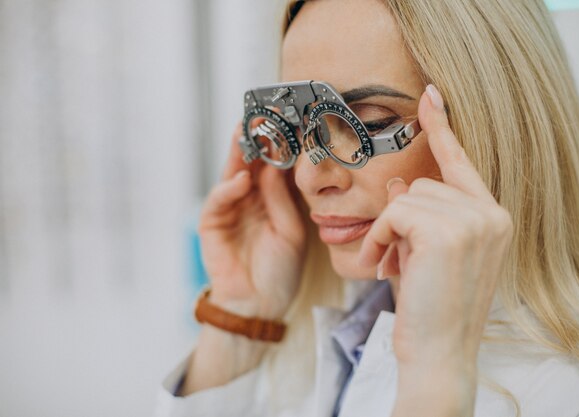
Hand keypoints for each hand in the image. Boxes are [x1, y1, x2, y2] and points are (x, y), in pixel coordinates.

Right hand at [198, 123, 305, 318]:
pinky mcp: (212, 223)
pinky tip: (242, 178)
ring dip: (239, 153)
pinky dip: (228, 188)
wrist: (261, 304)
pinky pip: (219, 200)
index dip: (279, 144)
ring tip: (248, 131)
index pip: (272, 165)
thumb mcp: (291, 230)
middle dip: (256, 138)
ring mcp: (230, 209)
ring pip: (232, 174)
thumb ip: (282, 198)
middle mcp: (249, 198)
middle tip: (263, 113)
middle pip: (251, 162)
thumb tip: (276, 165)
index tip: (289, 121)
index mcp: (270, 199)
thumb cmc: (280, 270)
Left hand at [358, 85, 512, 415]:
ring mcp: (475, 220)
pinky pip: (394, 212)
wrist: (439, 352)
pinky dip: (380, 237)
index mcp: (493, 218)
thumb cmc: (431, 306)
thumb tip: (399, 186)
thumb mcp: (425, 253)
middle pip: (424, 185)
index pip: (463, 163)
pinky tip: (385, 266)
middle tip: (399, 257)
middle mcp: (492, 214)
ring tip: (394, 265)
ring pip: (407, 198)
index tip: (431, 97)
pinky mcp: (449, 230)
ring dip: (389, 230)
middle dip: (401, 219)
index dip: (444, 129)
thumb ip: (418, 215)